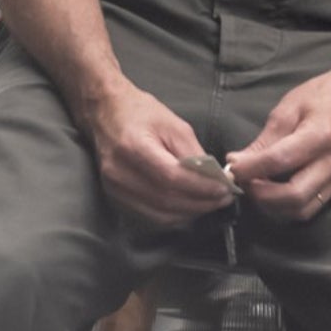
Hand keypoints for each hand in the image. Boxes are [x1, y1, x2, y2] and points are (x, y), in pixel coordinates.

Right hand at [87, 82, 234, 224]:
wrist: (105, 114)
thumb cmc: (140, 113)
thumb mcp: (174, 125)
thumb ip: (194, 154)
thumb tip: (215, 179)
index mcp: (133, 147)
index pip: (172, 178)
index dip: (201, 188)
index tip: (225, 189)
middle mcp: (120, 172)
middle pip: (166, 201)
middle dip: (201, 203)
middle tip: (223, 199)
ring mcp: (114, 189)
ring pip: (159, 215)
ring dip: (190, 213)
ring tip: (210, 204)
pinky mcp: (115, 198)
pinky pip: (150, 217)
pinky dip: (174, 216)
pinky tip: (189, 207)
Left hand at [226, 60, 330, 220]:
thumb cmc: (323, 95)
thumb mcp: (288, 109)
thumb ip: (265, 140)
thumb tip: (238, 162)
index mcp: (320, 135)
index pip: (279, 161)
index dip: (250, 169)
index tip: (231, 168)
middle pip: (294, 195)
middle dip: (261, 195)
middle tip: (243, 182)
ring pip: (302, 209)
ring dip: (273, 206)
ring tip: (256, 188)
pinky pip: (310, 207)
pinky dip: (287, 207)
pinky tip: (273, 193)